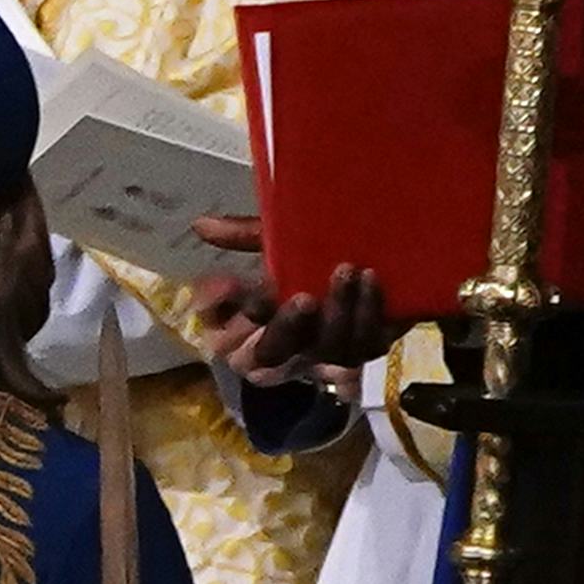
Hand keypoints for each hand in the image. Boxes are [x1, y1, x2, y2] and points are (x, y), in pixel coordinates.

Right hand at [187, 210, 387, 388]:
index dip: (225, 320)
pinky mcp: (367, 347)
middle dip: (285, 329)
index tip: (233, 285)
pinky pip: (365, 345)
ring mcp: (325, 354)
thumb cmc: (321, 251)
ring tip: (346, 271)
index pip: (222, 339)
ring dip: (335, 315)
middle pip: (267, 358)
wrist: (384, 252)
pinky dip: (367, 312)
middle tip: (303, 298)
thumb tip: (200, 224)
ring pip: (322, 353)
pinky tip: (370, 280)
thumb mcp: (280, 241)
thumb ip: (242, 237)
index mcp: (252, 328)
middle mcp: (283, 351)